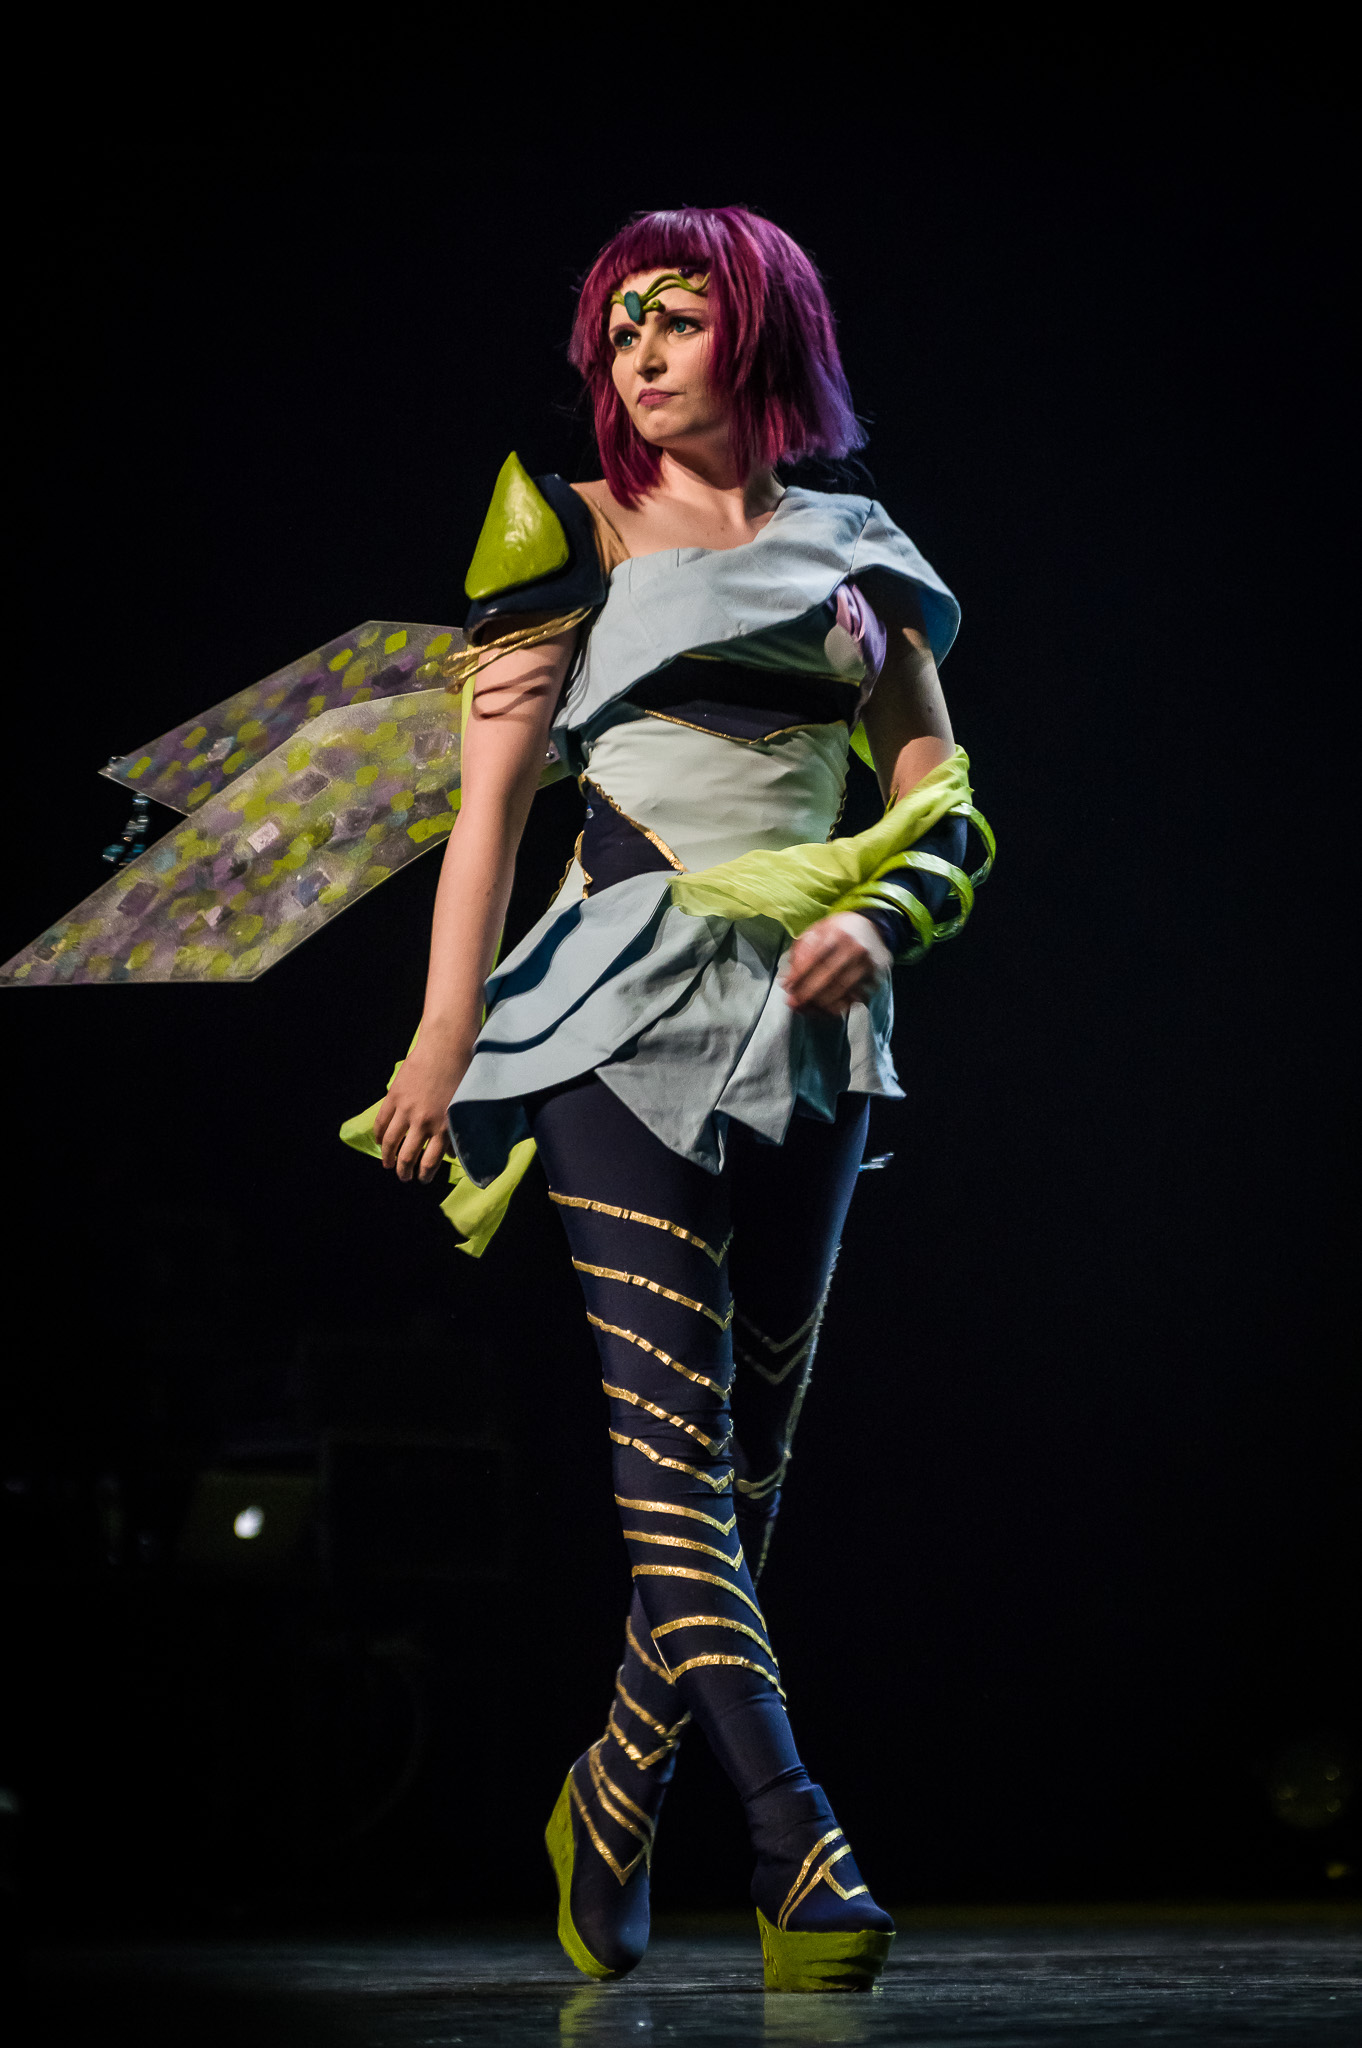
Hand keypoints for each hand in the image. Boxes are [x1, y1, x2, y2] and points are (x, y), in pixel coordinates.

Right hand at [372, 1025, 472, 1183]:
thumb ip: (455, 1130)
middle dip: (404, 1171)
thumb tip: (452, 1153)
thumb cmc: (462, 1074)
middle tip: (404, 1177)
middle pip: (408, 1157)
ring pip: (391, 1142)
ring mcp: (407, 1110)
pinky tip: (379, 1141)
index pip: (430, 1162)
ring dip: (387, 1157)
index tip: (422, 1179)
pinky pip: (381, 1122)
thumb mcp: (463, 1107)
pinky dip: (378, 1135)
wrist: (446, 1047)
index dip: (424, 1175)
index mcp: (444, 1127)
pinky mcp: (394, 1097)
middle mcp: (424, 1123)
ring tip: (387, 1165)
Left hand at [780, 912, 891, 1016]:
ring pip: (842, 989)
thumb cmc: (839, 932)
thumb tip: (789, 979)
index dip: (799, 975)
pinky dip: (838, 1005)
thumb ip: (801, 951)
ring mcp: (869, 963)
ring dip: (821, 1003)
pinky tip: (825, 1008)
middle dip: (808, 993)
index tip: (788, 986)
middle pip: (829, 976)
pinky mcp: (876, 977)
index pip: (815, 957)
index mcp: (838, 932)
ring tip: (806, 1007)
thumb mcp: (817, 931)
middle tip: (794, 1002)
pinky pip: (855, 997)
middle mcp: (856, 947)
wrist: (871, 929)